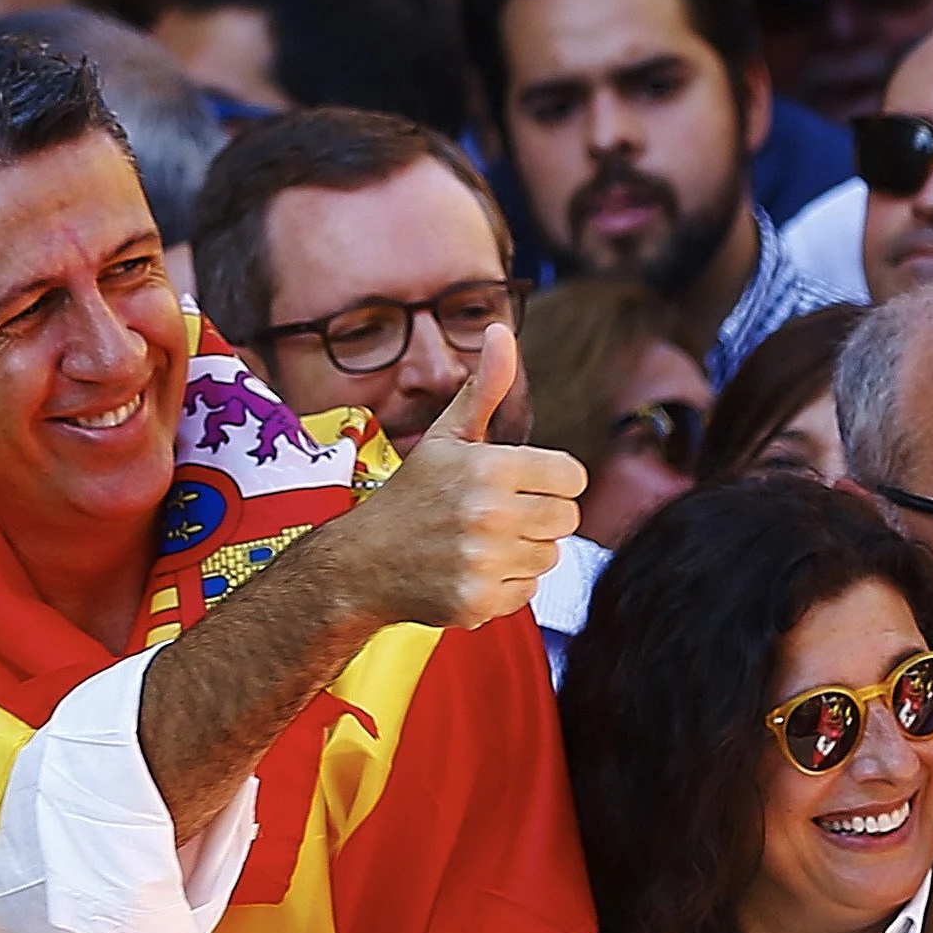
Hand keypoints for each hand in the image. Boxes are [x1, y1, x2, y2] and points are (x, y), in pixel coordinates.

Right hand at [325, 328, 580, 633]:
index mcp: (488, 467)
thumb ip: (485, 388)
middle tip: (500, 514)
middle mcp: (488, 514)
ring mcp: (483, 561)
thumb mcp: (447, 436)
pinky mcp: (477, 601)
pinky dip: (506, 585)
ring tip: (482, 542)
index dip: (551, 479)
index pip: (571, 476)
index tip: (522, 483)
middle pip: (567, 518)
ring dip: (524, 550)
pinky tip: (472, 569)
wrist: (360, 563)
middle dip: (540, 515)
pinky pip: (527, 591)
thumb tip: (502, 331)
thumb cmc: (411, 495)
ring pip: (549, 556)